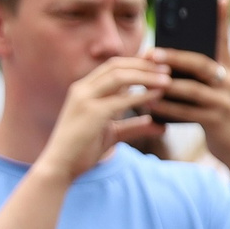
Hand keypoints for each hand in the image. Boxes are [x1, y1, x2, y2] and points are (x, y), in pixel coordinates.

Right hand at [39, 55, 173, 183]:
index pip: (113, 66)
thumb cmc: (84, 149)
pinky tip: (157, 96)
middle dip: (144, 64)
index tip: (158, 64)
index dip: (137, 62)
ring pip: (119, 77)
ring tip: (168, 79)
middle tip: (168, 68)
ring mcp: (85, 99)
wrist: (61, 166)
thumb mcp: (114, 133)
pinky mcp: (91, 113)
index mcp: (85, 89)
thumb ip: (135, 126)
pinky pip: (120, 99)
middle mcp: (82, 89)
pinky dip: (141, 95)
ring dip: (145, 76)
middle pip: (117, 66)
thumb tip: (160, 126)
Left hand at [150, 0, 229, 183]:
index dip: (222, 20)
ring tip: (142, 78)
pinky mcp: (217, 121)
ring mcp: (225, 103)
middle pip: (200, 63)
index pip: (225, 41)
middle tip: (149, 53)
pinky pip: (186, 112)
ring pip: (190, 89)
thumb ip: (201, 77)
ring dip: (164, 84)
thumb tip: (165, 62)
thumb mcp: (219, 93)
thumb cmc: (224, 118)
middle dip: (174, 56)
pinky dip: (165, 107)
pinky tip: (149, 103)